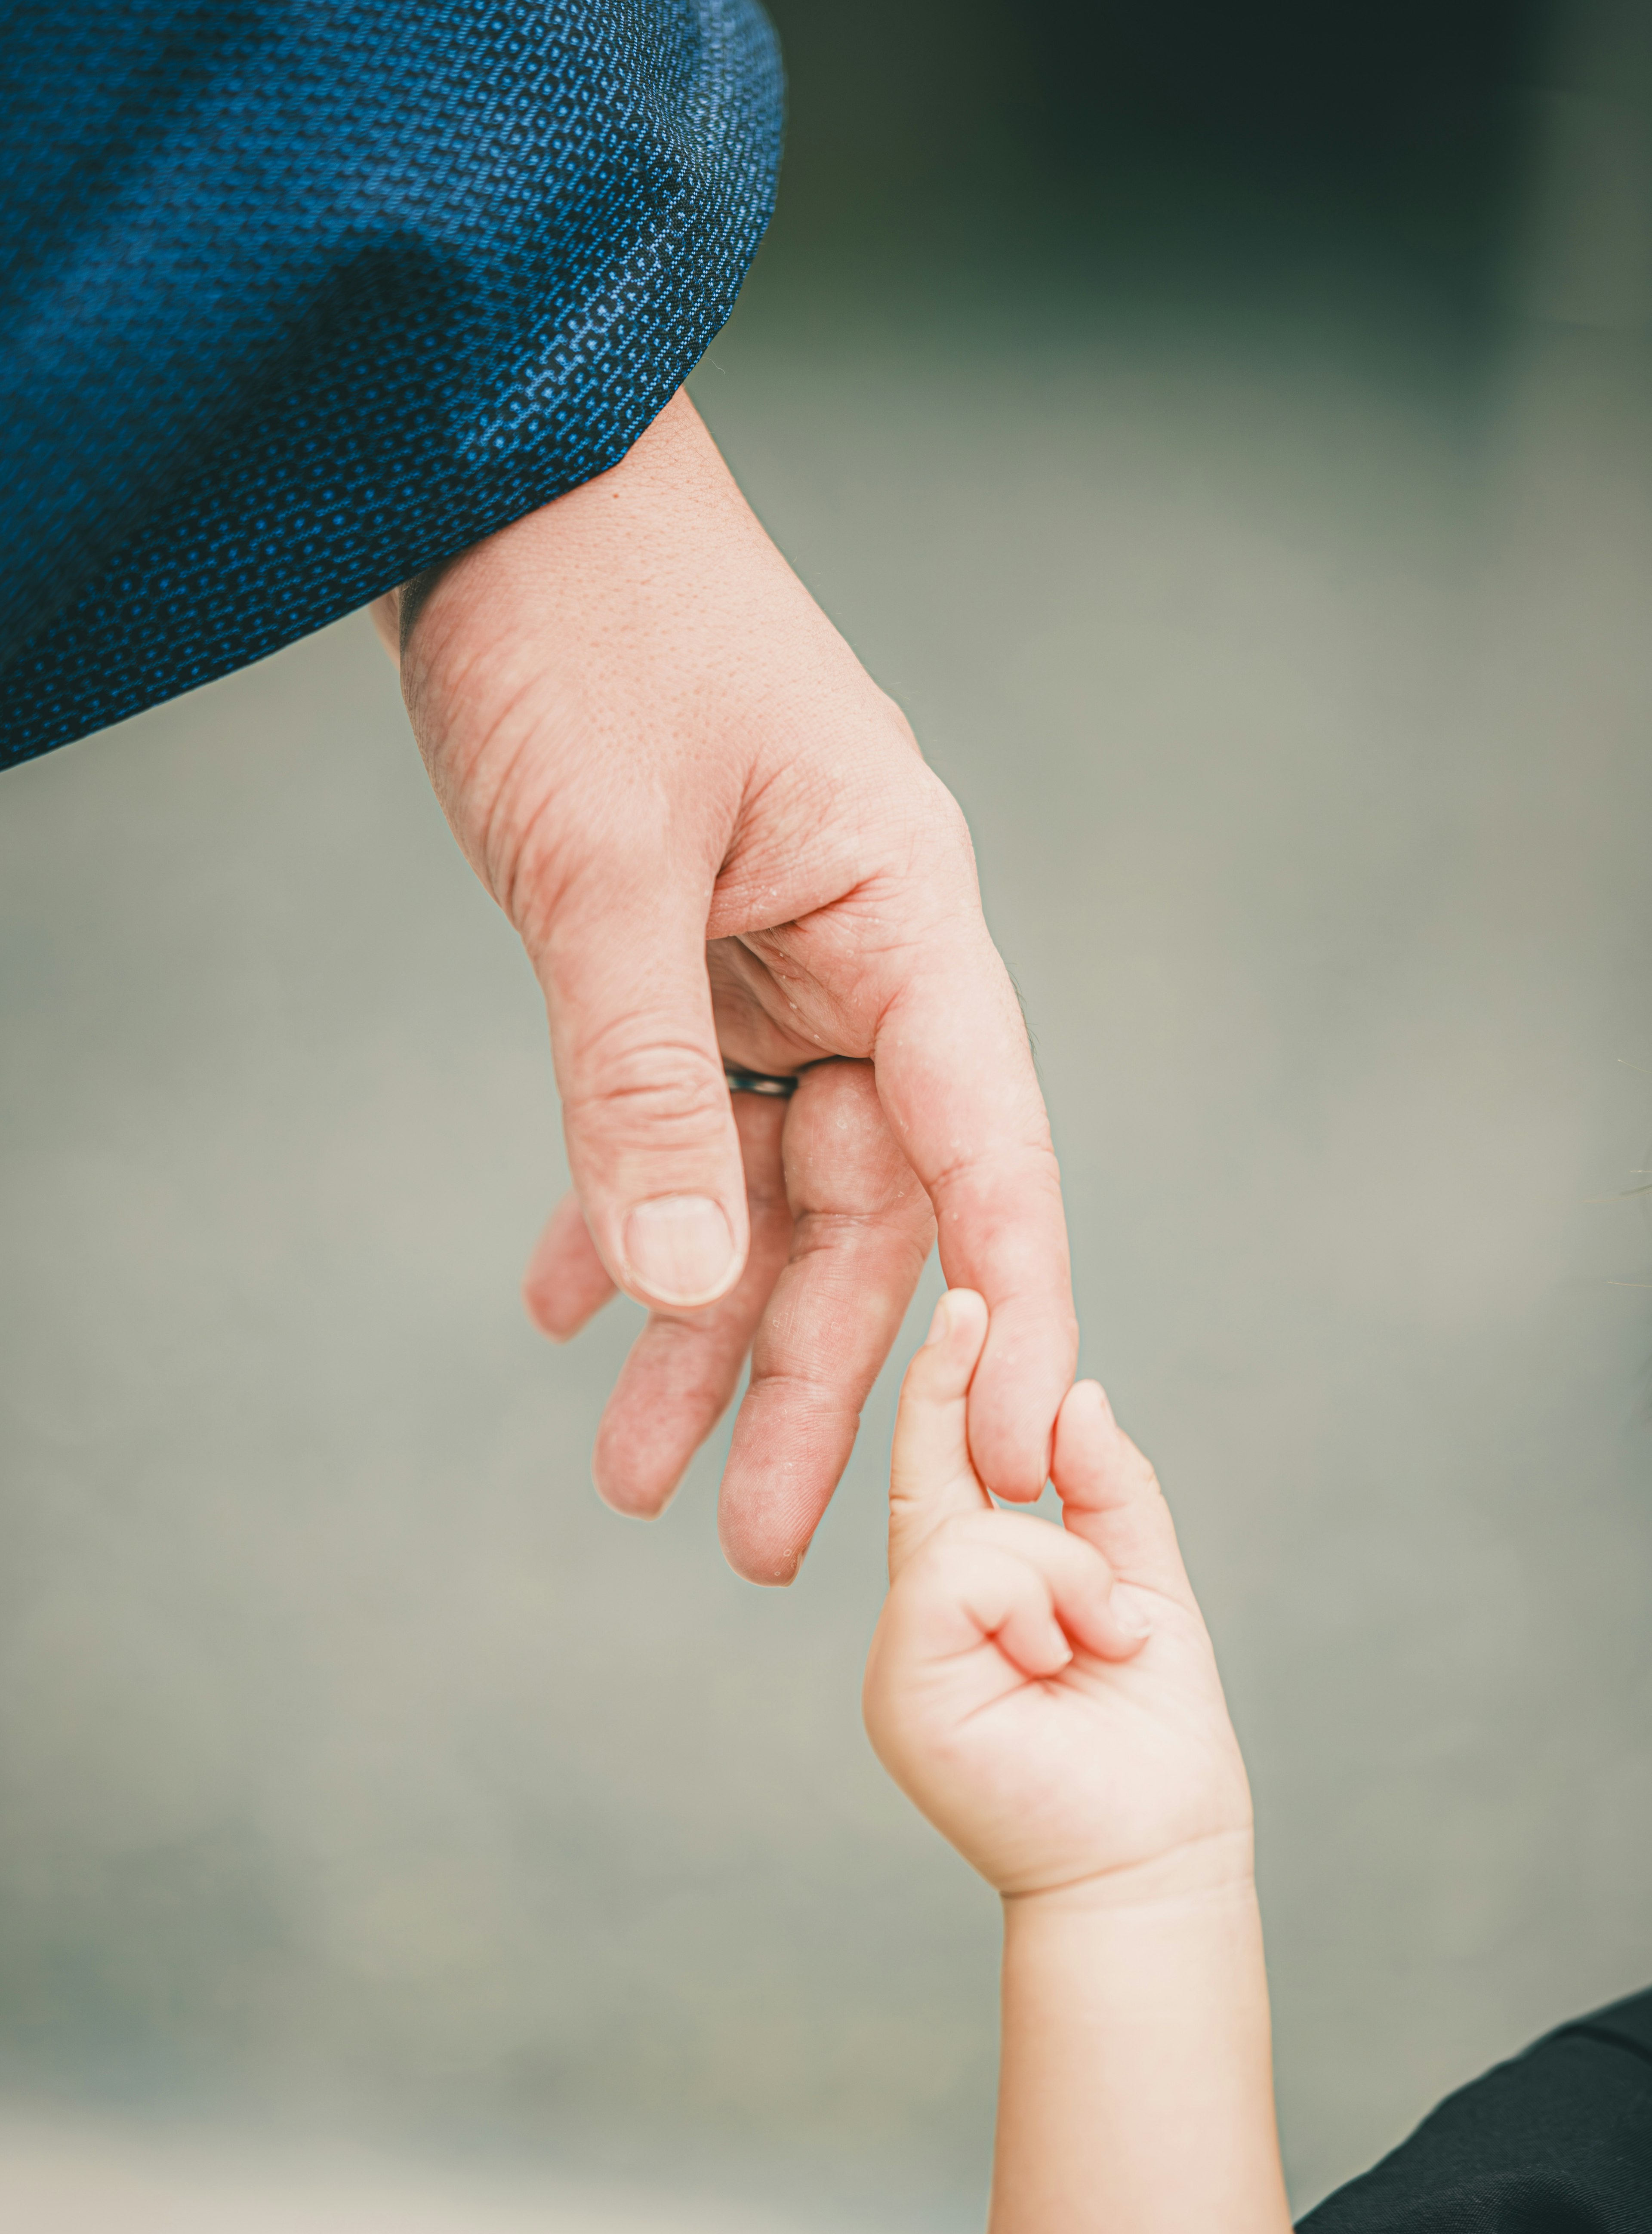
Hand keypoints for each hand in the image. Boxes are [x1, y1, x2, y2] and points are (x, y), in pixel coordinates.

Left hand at [376, 391, 1074, 1582]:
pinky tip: (561, 1303)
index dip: (1010, 1316)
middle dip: (808, 1378)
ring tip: (632, 1476)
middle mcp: (864, 963)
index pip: (988, 1150)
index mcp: (903, 921)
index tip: (1013, 1467)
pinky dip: (619, 1210)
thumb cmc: (585, 632)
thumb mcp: (601, 867)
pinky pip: (673, 1122)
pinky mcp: (690, 966)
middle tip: (757, 1546)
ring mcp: (778, 970)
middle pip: (865, 1212)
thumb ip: (636, 1077)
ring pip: (760, 1190)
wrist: (507, 497)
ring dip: (697, 1328)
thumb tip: (675, 1290)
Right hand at [864, 1290, 1251, 1900]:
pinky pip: (961, 1577)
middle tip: (1007, 1413)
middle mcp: (925, 1619)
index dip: (945, 1383)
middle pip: (936, 1478)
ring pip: (967, 1532)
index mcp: (972, 1596)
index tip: (962, 1298)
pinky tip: (1065, 1659)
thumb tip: (1076, 1394)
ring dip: (1062, 1572)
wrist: (1154, 1860)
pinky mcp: (906, 1689)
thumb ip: (1109, 1495)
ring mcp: (907, 1656)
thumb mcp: (1147, 1590)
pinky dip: (1039, 1601)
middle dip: (966, 1418)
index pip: (941, 1466)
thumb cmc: (1151, 1747)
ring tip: (1097, 1645)